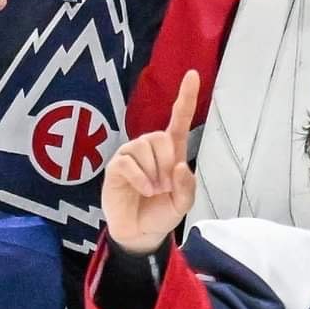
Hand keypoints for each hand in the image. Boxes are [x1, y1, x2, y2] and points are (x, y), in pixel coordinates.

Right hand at [101, 72, 202, 254]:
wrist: (141, 233)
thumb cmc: (161, 213)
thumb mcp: (183, 203)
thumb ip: (186, 186)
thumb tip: (178, 166)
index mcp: (171, 151)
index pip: (178, 119)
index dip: (186, 97)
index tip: (193, 74)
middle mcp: (149, 148)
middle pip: (161, 137)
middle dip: (167, 163)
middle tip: (165, 186)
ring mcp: (130, 156)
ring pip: (145, 148)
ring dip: (154, 173)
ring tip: (153, 190)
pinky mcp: (115, 167)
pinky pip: (128, 163)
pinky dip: (140, 179)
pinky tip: (144, 190)